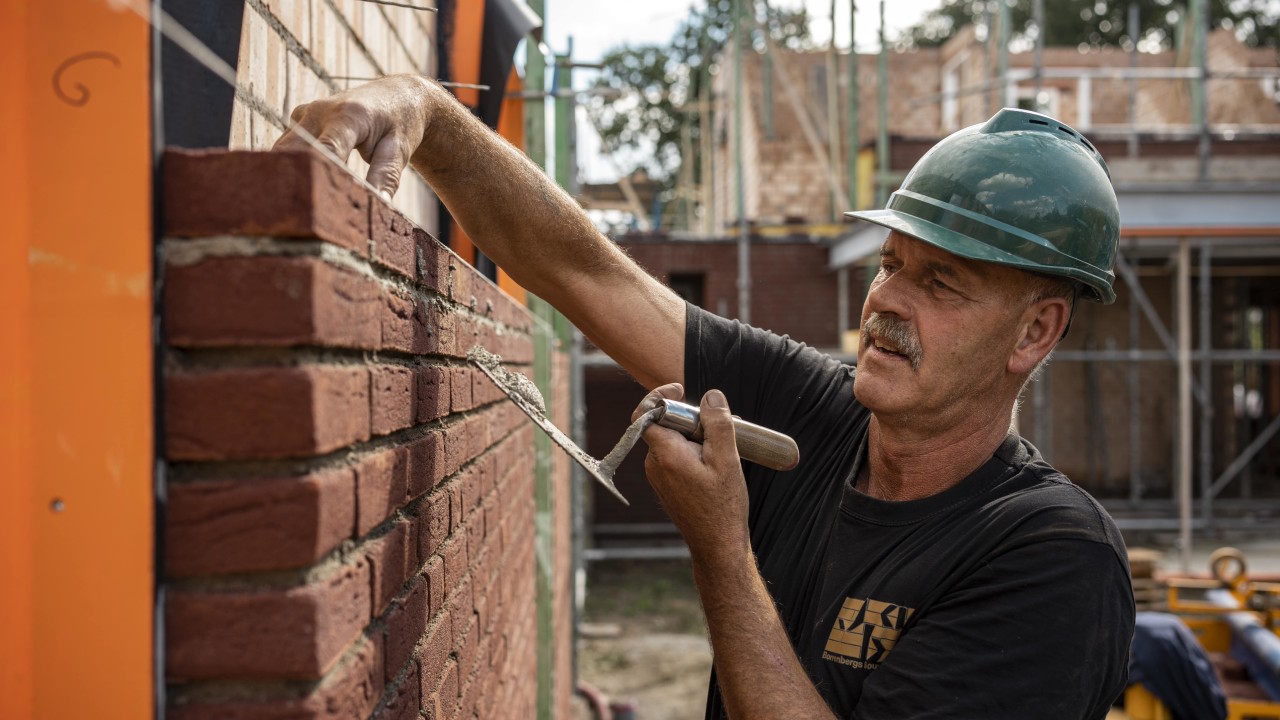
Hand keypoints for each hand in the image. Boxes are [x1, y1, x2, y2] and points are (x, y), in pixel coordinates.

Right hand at [274, 75, 436, 199]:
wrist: (397, 95)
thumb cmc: (400, 124)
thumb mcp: (400, 150)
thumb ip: (386, 177)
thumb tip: (377, 206)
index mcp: (350, 116)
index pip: (326, 148)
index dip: (317, 175)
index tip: (310, 203)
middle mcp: (320, 111)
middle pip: (294, 152)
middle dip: (292, 181)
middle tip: (291, 216)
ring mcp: (306, 113)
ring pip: (284, 151)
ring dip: (287, 177)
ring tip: (289, 211)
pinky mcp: (299, 120)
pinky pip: (287, 149)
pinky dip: (290, 169)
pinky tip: (295, 193)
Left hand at [636, 385, 749, 563]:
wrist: (717, 545)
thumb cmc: (723, 506)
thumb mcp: (727, 460)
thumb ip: (717, 424)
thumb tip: (710, 396)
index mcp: (665, 454)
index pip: (646, 414)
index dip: (659, 397)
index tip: (680, 390)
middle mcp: (655, 464)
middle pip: (666, 425)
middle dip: (692, 419)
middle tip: (721, 425)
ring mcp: (659, 476)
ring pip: (673, 441)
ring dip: (697, 437)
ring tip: (725, 450)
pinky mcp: (667, 484)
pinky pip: (676, 456)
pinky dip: (694, 452)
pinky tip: (717, 464)